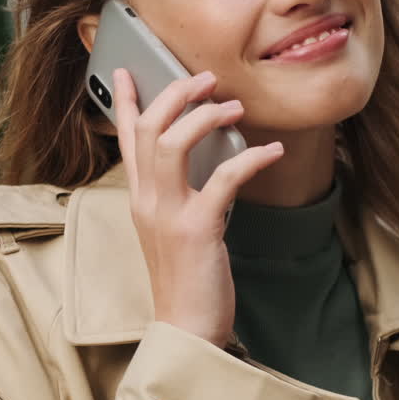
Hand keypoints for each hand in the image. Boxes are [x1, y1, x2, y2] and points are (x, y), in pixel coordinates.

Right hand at [112, 68, 284, 347]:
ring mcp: (168, 215)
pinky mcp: (197, 229)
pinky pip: (223, 179)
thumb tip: (207, 163)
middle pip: (148, 130)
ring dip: (204, 117)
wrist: (187, 329)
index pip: (127, 141)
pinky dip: (250, 159)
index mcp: (139, 201)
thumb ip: (178, 196)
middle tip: (204, 79)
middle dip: (174, 96)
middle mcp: (146, 202)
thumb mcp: (172, 232)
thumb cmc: (186, 282)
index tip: (128, 70)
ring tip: (233, 106)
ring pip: (171, 144)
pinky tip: (271, 151)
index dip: (128, 102)